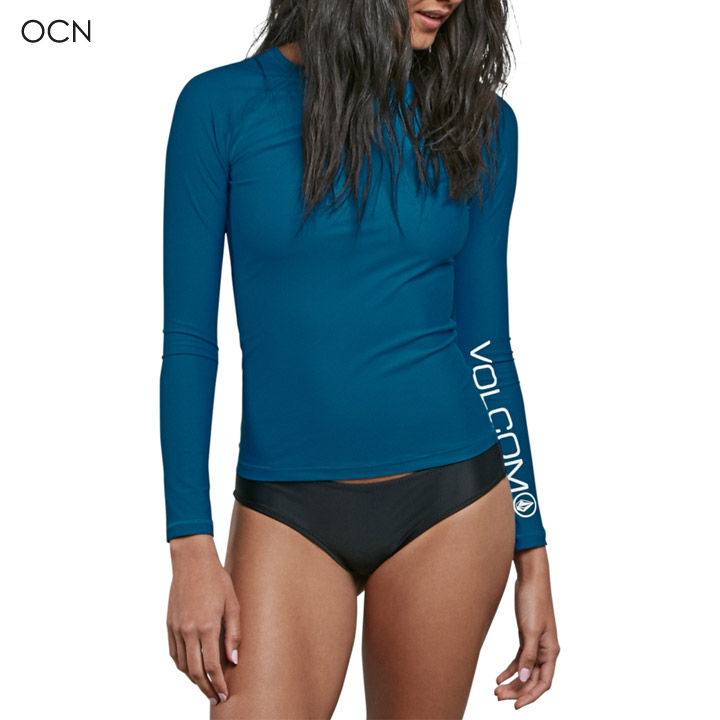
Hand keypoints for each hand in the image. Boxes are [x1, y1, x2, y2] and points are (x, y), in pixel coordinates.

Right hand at [166, 534, 241, 705]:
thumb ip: (234, 634)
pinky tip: (191, 668)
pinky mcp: (169, 625)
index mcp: (207, 626)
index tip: (225, 694)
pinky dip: (182, 666)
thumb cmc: (217, 580)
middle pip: (195, 672)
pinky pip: (174, 653)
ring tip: (206, 685)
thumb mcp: (233, 604)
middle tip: (216, 698)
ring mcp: (176, 628)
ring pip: (182, 665)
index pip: (212, 666)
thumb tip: (233, 660)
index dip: (219, 683)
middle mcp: (189, 631)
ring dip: (194, 679)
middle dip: (206, 688)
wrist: (192, 562)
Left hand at [495, 546, 559, 708]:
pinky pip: (519, 659)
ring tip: (496, 691)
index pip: (543, 682)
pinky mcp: (526, 636)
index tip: (515, 706)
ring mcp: (535, 643)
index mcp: (550, 651)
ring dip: (512, 682)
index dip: (530, 696)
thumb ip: (527, 655)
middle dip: (517, 691)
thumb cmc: (533, 601)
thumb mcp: (529, 630)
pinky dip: (510, 669)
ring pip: (524, 670)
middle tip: (498, 698)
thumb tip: (523, 678)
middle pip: (532, 678)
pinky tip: (499, 677)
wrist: (530, 579)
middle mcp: (545, 650)